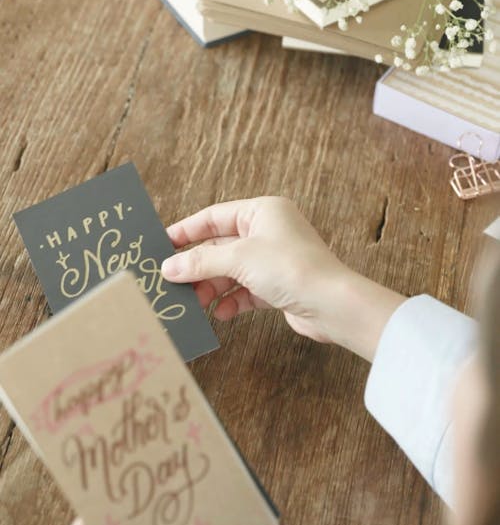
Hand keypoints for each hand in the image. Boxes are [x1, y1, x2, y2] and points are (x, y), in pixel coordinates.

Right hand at [162, 197, 403, 360]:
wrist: (331, 304)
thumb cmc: (291, 268)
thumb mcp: (238, 258)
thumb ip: (201, 261)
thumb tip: (169, 267)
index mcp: (262, 211)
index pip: (214, 216)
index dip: (186, 231)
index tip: (162, 245)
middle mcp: (269, 231)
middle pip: (221, 246)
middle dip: (198, 266)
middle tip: (173, 282)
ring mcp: (274, 259)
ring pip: (231, 270)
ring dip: (212, 286)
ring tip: (195, 302)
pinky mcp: (279, 286)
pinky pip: (246, 290)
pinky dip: (232, 300)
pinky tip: (222, 313)